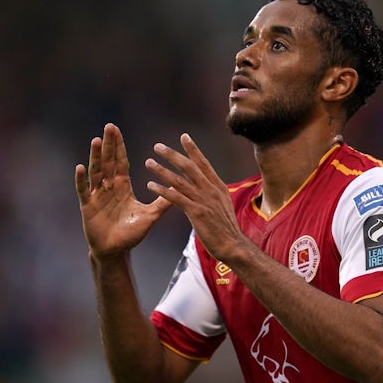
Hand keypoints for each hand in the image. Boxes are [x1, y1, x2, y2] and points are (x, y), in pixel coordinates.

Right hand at [75, 123, 171, 258]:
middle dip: (109, 144)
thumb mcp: (150, 215)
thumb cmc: (131, 234)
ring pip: (96, 173)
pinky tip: (81, 168)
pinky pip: (84, 191)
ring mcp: (96, 196)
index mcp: (122, 187)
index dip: (119, 146)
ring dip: (96, 157)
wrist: (115, 251)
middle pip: (108, 162)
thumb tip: (180, 189)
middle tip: (109, 126)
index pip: (120, 162)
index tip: (117, 130)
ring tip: (97, 141)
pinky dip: (81, 180)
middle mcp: (108, 188)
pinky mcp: (88, 207)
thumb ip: (163, 202)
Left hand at [145, 133, 243, 260]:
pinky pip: (175, 197)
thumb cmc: (227, 229)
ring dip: (162, 170)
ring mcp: (204, 200)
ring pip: (179, 180)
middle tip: (157, 147)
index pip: (204, 163)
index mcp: (218, 187)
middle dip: (172, 155)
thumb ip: (212, 194)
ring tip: (149, 162)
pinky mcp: (196, 212)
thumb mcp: (222, 205)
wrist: (233, 245)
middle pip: (189, 167)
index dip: (193, 149)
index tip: (184, 137)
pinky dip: (162, 189)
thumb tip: (205, 186)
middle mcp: (211, 190)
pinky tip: (150, 184)